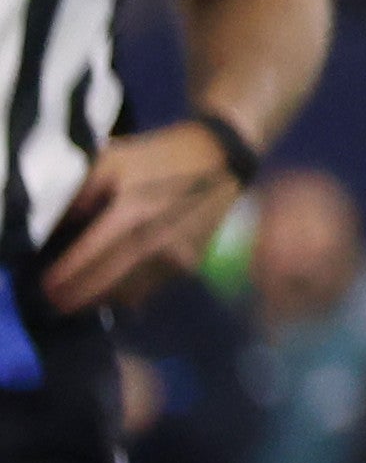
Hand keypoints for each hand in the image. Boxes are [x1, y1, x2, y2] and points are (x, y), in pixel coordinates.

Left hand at [34, 122, 243, 312]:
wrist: (223, 157)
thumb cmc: (162, 156)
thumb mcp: (114, 158)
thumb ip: (81, 190)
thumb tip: (57, 224)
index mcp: (133, 211)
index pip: (90, 254)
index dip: (65, 276)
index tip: (44, 289)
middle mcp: (156, 239)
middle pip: (108, 280)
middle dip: (78, 297)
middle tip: (56, 306)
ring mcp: (178, 255)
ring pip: (131, 290)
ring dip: (102, 300)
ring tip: (80, 304)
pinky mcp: (192, 262)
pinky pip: (154, 287)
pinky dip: (131, 296)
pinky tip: (115, 296)